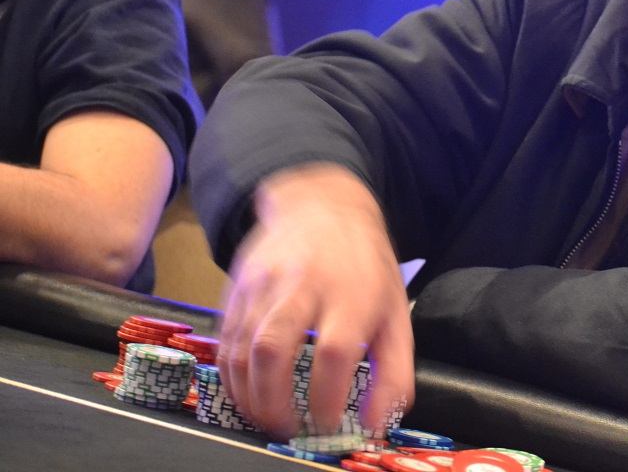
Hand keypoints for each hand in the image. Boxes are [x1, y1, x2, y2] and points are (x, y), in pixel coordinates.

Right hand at [216, 162, 413, 437]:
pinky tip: (247, 393)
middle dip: (273, 401)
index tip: (327, 423)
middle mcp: (304, 285)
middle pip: (274, 348)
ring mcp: (265, 283)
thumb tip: (378, 422)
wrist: (322, 205)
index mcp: (351, 293)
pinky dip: (231, 376)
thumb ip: (394, 371)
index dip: (327, 395)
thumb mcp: (395, 311)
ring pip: (241, 347)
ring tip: (266, 418)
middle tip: (287, 429)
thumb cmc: (364, 267)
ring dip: (248, 395)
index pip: (334, 350)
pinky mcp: (238, 286)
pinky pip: (226, 339)